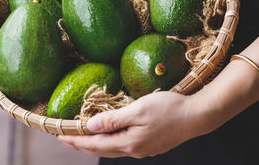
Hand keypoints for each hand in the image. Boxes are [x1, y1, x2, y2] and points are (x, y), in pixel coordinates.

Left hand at [58, 91, 211, 157]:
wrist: (197, 116)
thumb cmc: (168, 109)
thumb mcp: (138, 110)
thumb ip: (113, 120)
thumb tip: (90, 127)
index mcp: (129, 142)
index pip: (95, 144)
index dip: (77, 140)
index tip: (61, 137)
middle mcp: (134, 149)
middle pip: (102, 149)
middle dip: (83, 145)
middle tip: (67, 140)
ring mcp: (144, 149)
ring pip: (113, 149)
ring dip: (96, 144)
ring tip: (84, 140)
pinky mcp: (151, 144)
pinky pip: (124, 146)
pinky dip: (111, 142)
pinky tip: (110, 137)